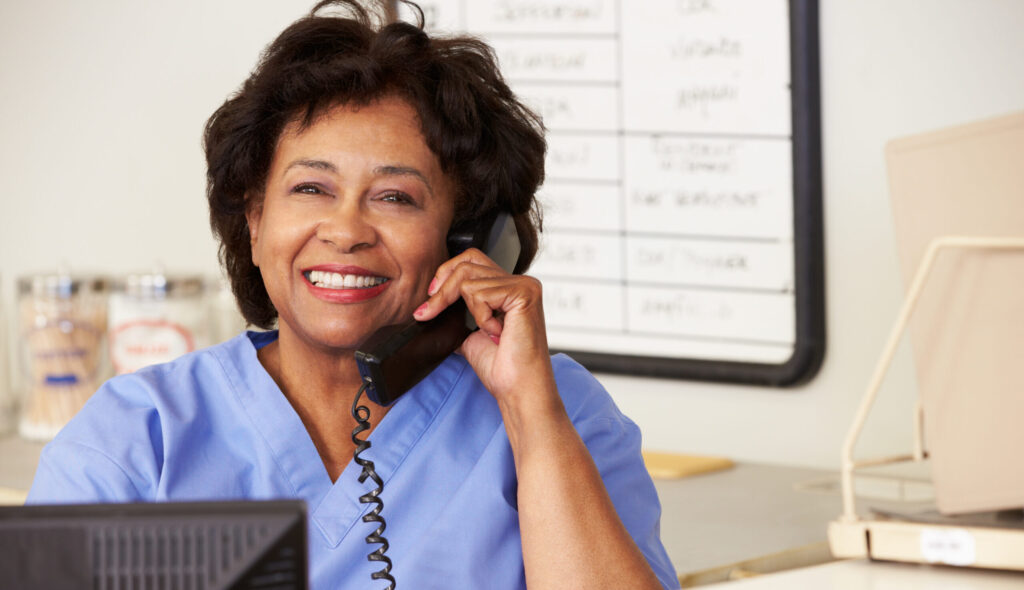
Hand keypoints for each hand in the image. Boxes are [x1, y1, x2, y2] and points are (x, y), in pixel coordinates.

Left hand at [412, 248, 555, 406]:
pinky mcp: (524, 293)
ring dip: (469, 311)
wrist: (517, 388)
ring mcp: (524, 285)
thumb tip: (430, 308)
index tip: (430, 301)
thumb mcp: (471, 336)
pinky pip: (480, 293)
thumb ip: (459, 316)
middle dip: (442, 289)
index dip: (446, 274)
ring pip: (468, 279)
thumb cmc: (502, 368)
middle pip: (467, 262)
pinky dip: (481, 316)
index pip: (471, 259)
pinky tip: (497, 332)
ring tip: (488, 332)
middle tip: (429, 311)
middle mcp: (521, 282)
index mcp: (510, 288)